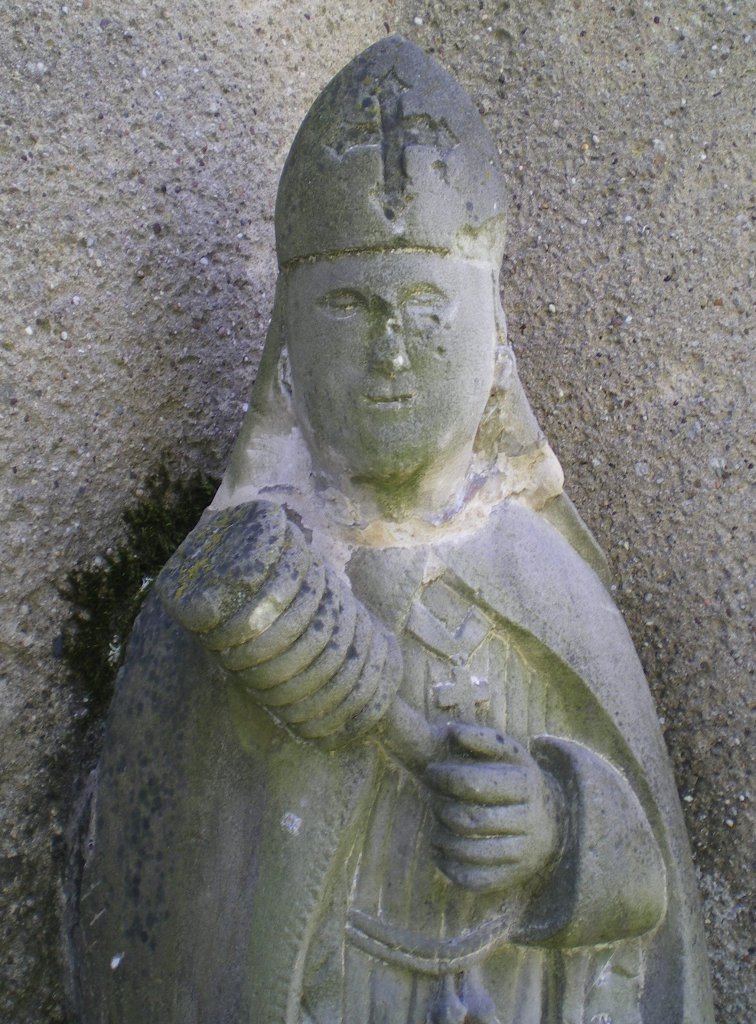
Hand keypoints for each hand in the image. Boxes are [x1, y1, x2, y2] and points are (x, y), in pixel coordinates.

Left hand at [424, 723, 561, 893]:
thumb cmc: (516, 778)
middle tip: (432, 799)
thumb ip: (480, 739)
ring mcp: (524, 853)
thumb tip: (452, 732)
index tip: (431, 772)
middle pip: (471, 821)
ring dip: (443, 839)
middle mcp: (530, 820)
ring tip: (435, 826)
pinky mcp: (513, 877)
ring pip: (472, 854)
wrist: (554, 819)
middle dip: (442, 808)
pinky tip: (440, 851)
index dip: (445, 777)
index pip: (475, 784)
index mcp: (526, 784)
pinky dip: (450, 868)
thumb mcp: (507, 753)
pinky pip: (476, 881)